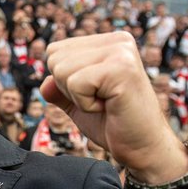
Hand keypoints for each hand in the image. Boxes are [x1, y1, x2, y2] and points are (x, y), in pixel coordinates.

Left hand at [40, 33, 187, 183]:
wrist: (143, 149)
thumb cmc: (114, 126)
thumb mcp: (79, 103)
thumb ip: (59, 90)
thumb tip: (44, 83)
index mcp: (108, 42)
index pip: (55, 51)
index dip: (65, 82)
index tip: (95, 94)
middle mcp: (117, 40)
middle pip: (54, 58)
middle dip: (69, 89)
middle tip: (101, 101)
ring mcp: (121, 51)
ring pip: (61, 70)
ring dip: (78, 97)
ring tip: (106, 103)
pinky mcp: (121, 68)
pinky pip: (75, 84)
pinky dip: (85, 104)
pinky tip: (109, 106)